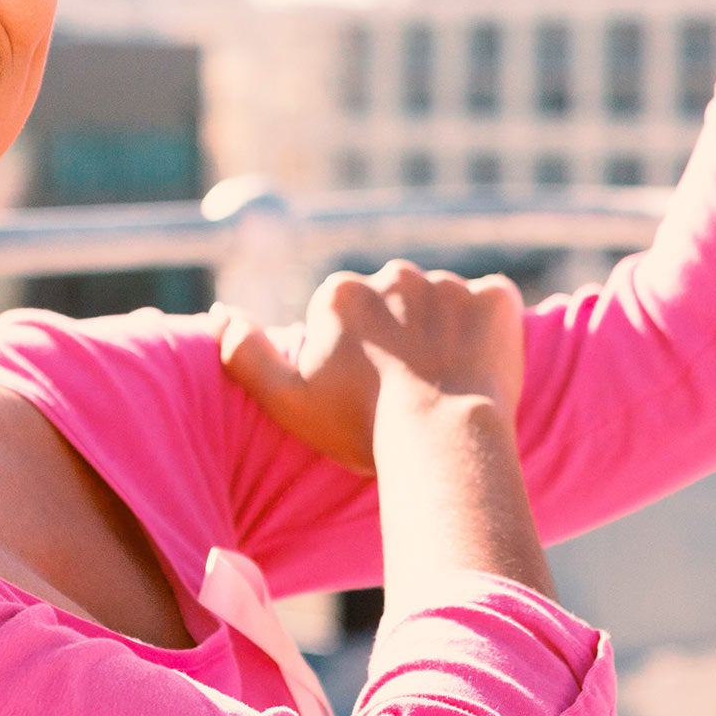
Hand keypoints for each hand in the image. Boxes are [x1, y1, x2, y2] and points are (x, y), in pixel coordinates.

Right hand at [215, 260, 525, 476]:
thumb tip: (219, 313)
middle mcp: (392, 274)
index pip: (344, 315)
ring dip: (444, 331)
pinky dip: (490, 329)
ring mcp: (448, 283)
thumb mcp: (285, 398)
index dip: (354, 354)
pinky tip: (483, 366)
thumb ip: (244, 351)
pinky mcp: (496, 298)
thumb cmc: (360, 425)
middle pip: (393, 302)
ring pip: (443, 303)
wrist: (444, 441)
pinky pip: (493, 304)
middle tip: (409, 388)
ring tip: (447, 384)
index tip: (365, 390)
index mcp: (340, 292)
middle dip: (399, 334)